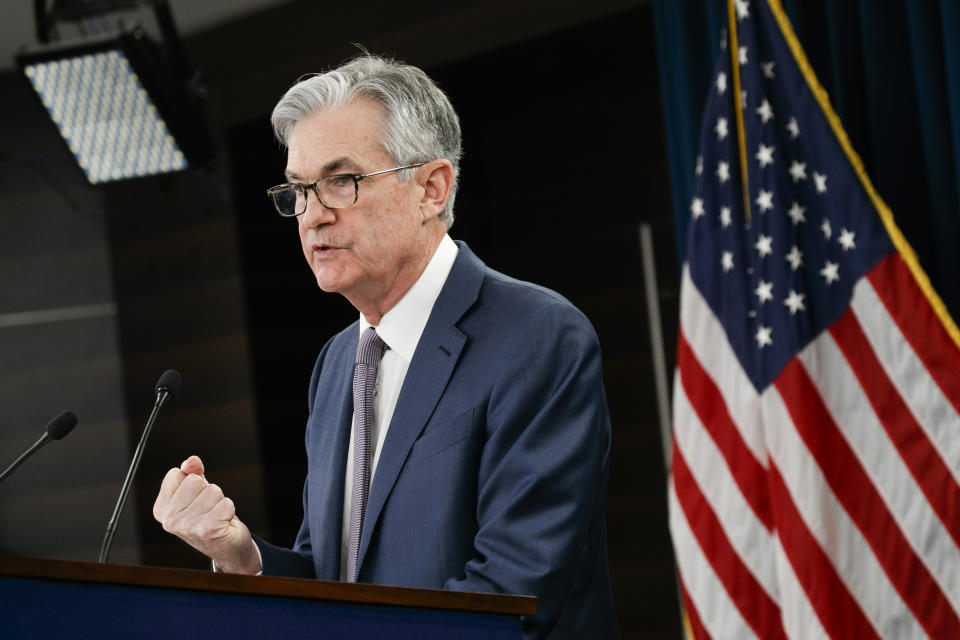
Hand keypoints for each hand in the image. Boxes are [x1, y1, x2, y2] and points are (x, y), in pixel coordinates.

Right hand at [152, 455, 260, 573]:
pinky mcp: (208, 530)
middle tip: (208, 509)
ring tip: (216, 516)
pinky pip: (226, 503)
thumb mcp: (198, 492)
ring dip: (219, 501)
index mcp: (161, 509)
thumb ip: (192, 473)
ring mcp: (187, 526)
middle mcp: (170, 520)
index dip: (192, 482)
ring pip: (213, 490)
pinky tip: (223, 523)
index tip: (195, 498)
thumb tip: (191, 460)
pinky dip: (229, 510)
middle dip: (208, 491)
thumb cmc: (210, 517)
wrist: (226, 547)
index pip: (175, 474)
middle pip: (195, 480)